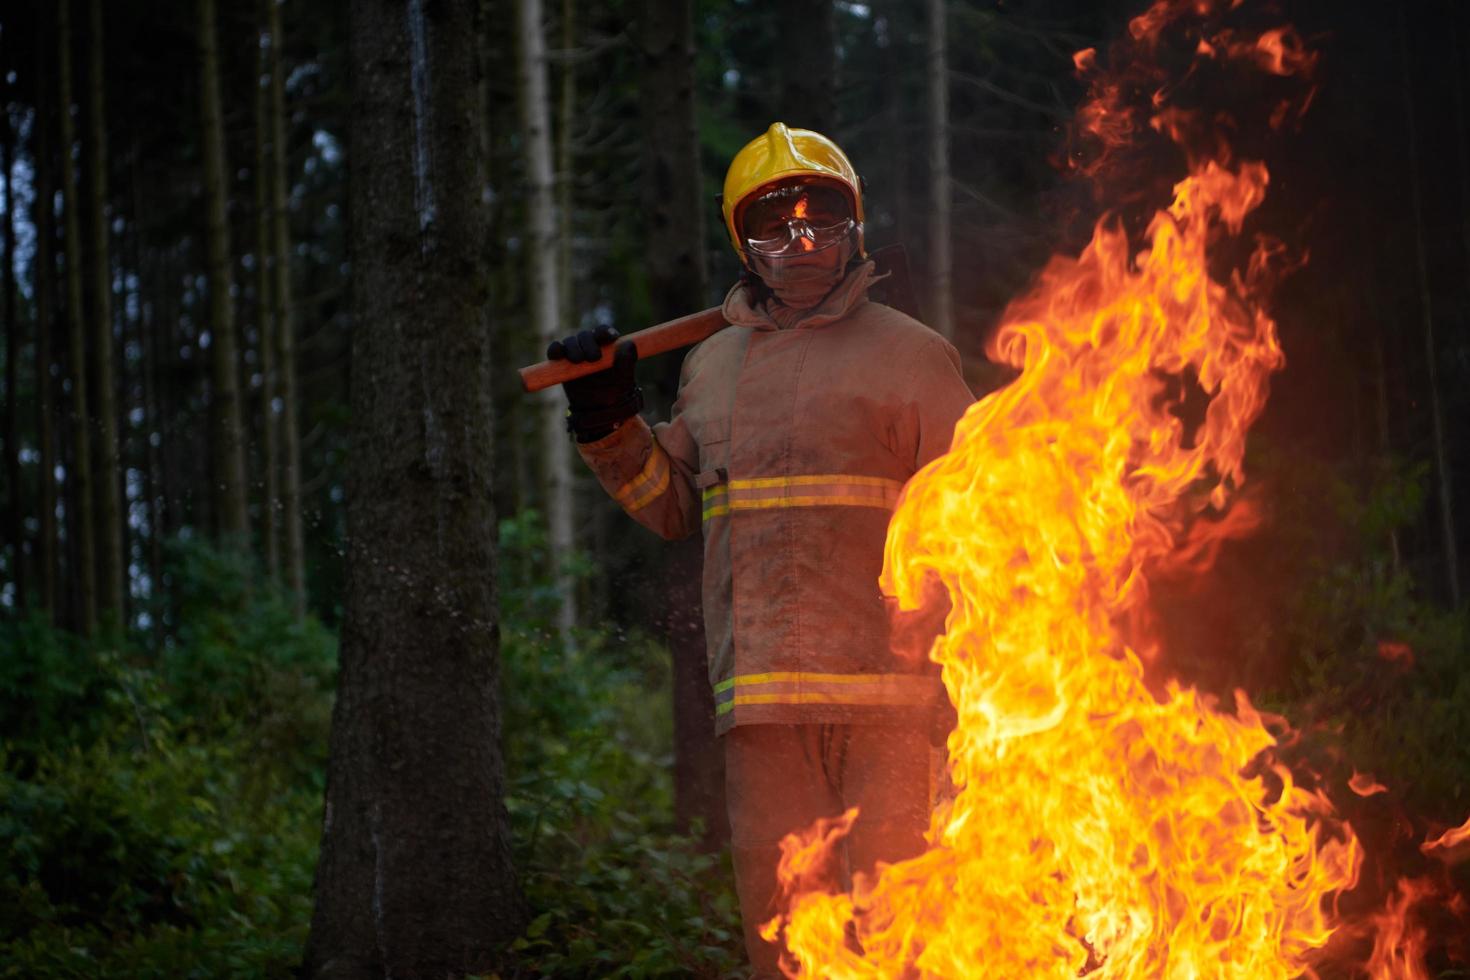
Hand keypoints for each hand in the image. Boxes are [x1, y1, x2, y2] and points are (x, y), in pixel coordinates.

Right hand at [547, 326, 641, 442]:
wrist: (599, 408)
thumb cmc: (615, 390)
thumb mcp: (625, 377)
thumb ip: (628, 360)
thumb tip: (628, 343)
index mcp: (605, 344)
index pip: (603, 331)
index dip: (604, 332)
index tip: (609, 338)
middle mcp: (589, 345)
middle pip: (585, 335)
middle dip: (588, 344)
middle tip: (594, 358)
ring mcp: (574, 352)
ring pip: (570, 341)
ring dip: (573, 348)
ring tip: (578, 361)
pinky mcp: (561, 361)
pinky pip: (555, 350)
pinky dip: (555, 349)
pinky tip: (558, 354)